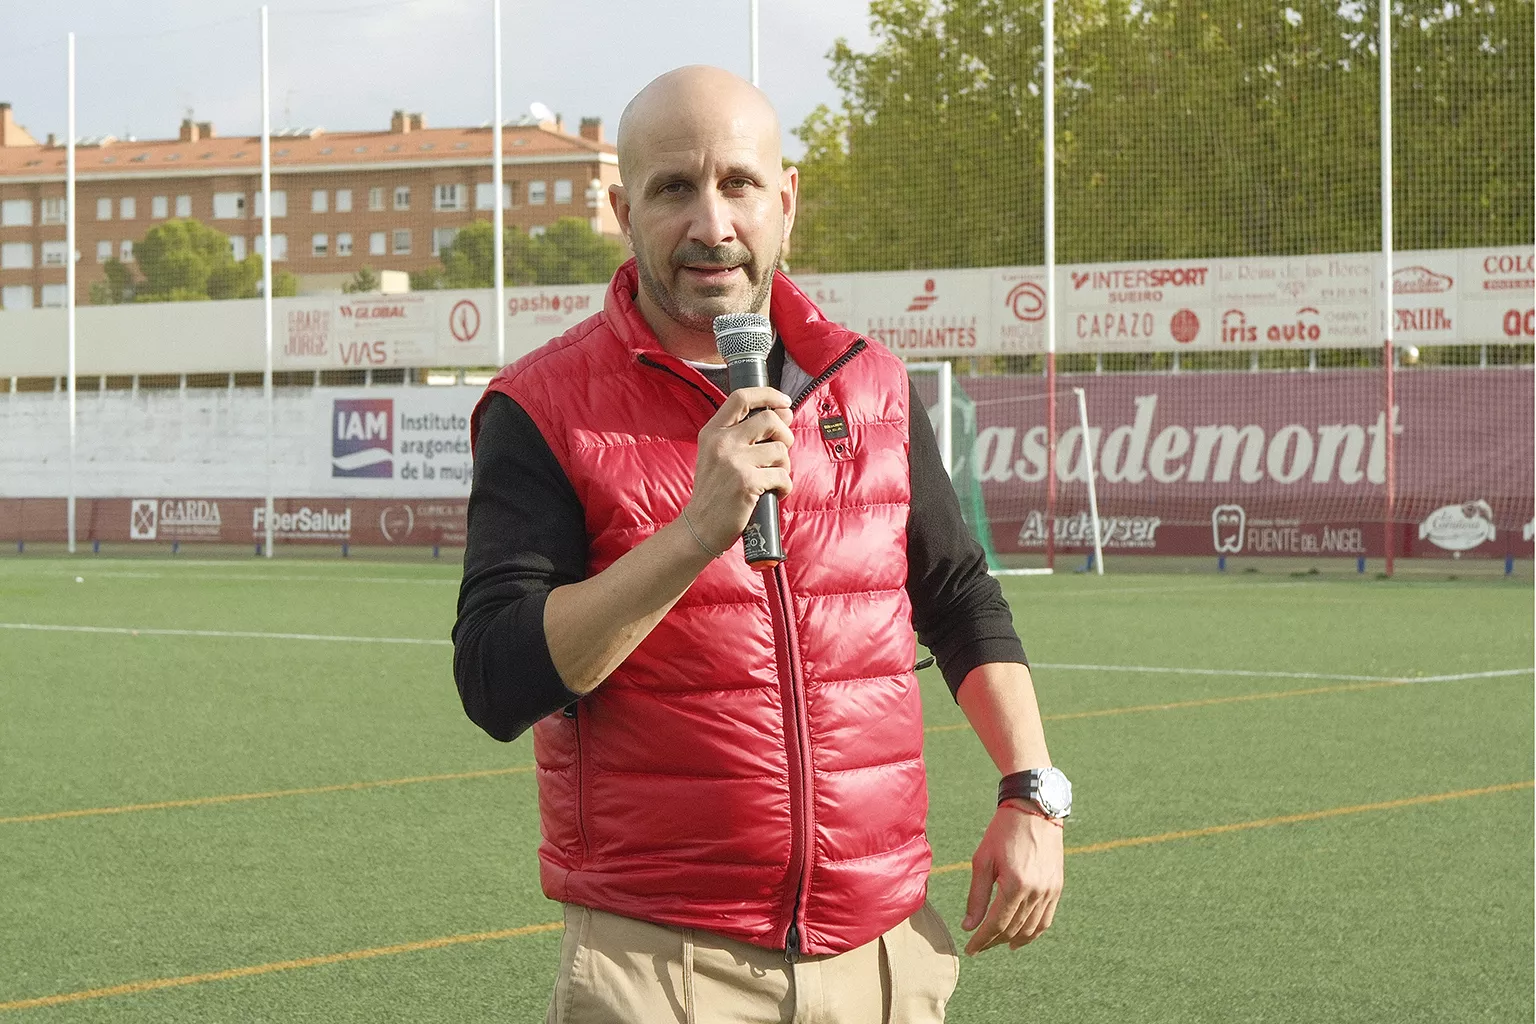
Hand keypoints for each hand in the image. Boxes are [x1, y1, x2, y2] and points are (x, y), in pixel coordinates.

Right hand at [686, 387, 794, 552]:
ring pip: (780, 450)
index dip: (768, 395)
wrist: (700, 527)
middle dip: (785, 435)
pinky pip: (782, 476)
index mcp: (712, 432)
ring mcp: (734, 462)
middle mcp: (722, 442)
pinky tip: (774, 493)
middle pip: (769, 420)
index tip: (784, 402)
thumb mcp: (718, 455)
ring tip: (773, 478)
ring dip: (784, 466)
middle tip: (781, 451)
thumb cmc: (715, 491)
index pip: (741, 397)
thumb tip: (784, 413)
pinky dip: (785, 487)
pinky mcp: (747, 483)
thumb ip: (745, 434)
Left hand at [961, 801, 1063, 953]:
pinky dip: (1034, 932)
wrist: (1034, 809)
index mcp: (1014, 884)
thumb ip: (976, 896)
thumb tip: (969, 926)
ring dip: (1014, 940)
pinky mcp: (1057, 887)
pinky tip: (1022, 936)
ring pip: (1032, 928)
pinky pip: (1046, 919)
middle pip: (1013, 929)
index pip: (996, 924)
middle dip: (994, 941)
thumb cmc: (1003, 831)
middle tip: (980, 946)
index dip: (982, 940)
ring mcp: (1049, 891)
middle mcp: (1035, 891)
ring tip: (999, 944)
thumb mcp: (982, 860)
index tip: (970, 949)